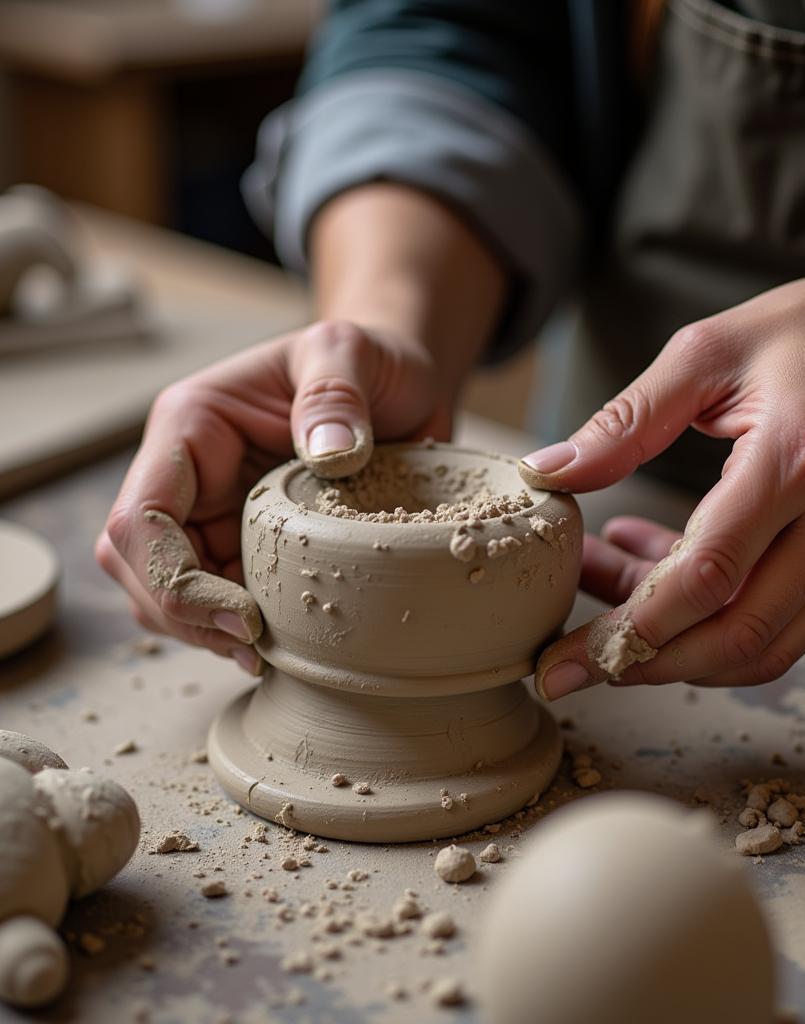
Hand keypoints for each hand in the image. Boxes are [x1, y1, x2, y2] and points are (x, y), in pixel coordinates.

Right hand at [96, 321, 445, 672]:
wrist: (399, 385)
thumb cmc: (369, 361)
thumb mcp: (353, 352)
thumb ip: (335, 392)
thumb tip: (331, 454)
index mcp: (192, 425)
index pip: (141, 516)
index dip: (173, 578)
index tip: (243, 615)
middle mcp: (190, 474)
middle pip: (140, 565)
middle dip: (184, 614)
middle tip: (253, 646)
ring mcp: (216, 511)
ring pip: (169, 591)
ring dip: (205, 631)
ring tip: (265, 654)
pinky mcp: (249, 542)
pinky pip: (221, 596)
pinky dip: (237, 628)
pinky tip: (279, 646)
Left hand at [524, 244, 804, 697]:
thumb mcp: (714, 351)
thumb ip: (628, 419)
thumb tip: (550, 472)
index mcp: (799, 461)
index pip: (706, 578)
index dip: (627, 631)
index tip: (562, 660)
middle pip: (734, 639)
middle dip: (642, 663)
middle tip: (574, 658)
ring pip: (759, 648)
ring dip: (674, 646)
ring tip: (607, 597)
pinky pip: (780, 622)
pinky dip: (712, 619)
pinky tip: (659, 568)